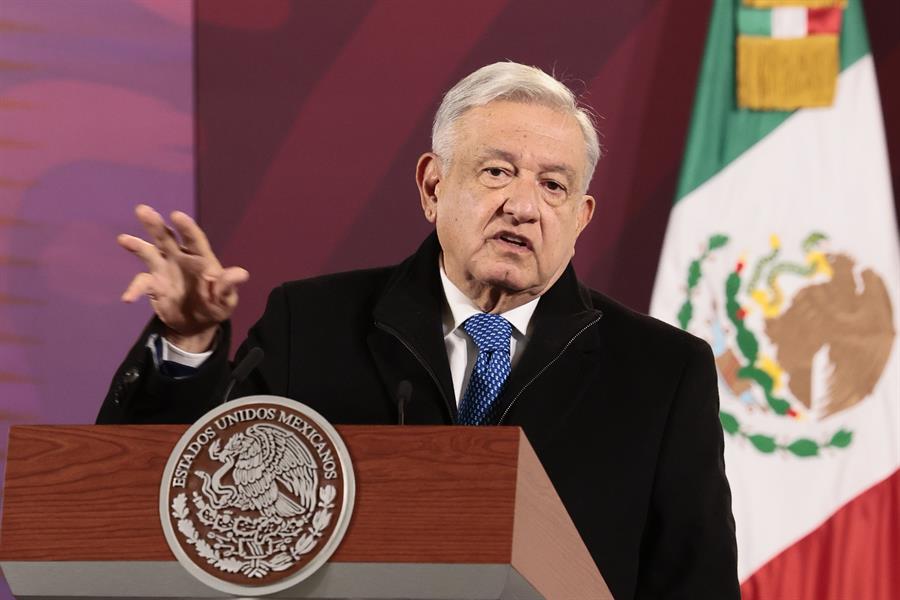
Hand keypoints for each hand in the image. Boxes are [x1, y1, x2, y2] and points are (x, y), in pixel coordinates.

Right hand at [118, 204, 248, 351]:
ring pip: (149, 252)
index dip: (186, 227)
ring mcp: (164, 270)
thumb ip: (228, 287)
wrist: (197, 325)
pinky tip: (128, 298)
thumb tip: (242, 274)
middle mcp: (180, 258)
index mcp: (200, 258)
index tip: (177, 216)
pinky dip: (134, 289)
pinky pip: (141, 283)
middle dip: (155, 225)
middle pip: (167, 238)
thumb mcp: (226, 300)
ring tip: (124, 239)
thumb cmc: (215, 306)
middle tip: (142, 210)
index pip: (194, 239)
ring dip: (137, 245)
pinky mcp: (153, 285)